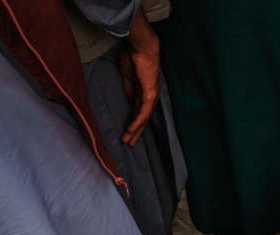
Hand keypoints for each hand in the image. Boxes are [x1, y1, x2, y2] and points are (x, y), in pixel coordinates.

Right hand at [118, 11, 159, 145]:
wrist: (141, 46)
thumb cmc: (133, 57)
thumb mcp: (127, 76)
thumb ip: (129, 88)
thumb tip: (128, 98)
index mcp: (144, 91)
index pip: (139, 111)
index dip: (133, 122)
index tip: (127, 132)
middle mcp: (150, 96)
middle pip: (143, 117)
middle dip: (136, 131)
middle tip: (129, 142)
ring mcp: (152, 95)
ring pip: (144, 118)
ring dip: (136, 130)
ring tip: (128, 140)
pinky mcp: (150, 94)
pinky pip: (143, 111)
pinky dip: (137, 121)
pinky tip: (132, 129)